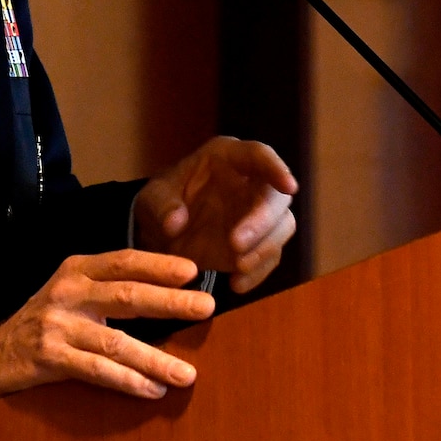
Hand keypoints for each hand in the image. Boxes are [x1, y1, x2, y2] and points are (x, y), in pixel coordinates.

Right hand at [0, 249, 213, 405]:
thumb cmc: (48, 319)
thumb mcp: (74, 291)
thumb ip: (111, 287)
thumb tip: (172, 292)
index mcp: (78, 269)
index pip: (125, 261)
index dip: (159, 264)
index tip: (192, 270)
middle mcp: (68, 291)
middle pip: (127, 295)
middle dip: (170, 302)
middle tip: (206, 307)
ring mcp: (58, 325)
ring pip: (116, 342)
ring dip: (155, 359)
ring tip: (187, 373)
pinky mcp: (50, 358)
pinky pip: (97, 371)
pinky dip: (128, 382)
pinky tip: (152, 389)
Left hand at [134, 136, 298, 293]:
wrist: (161, 232)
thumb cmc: (161, 202)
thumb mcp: (150, 199)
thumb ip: (161, 206)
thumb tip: (175, 222)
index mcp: (227, 158)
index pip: (258, 155)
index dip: (276, 168)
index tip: (289, 187)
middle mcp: (250, 182)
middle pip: (275, 196)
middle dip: (263, 220)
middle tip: (236, 244)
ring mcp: (258, 213)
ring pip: (282, 226)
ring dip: (264, 248)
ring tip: (237, 267)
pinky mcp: (258, 243)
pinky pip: (270, 256)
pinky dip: (258, 272)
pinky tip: (236, 284)